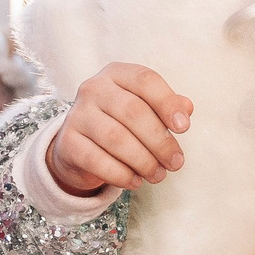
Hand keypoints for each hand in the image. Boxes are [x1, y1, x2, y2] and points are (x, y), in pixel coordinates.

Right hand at [48, 63, 191, 195]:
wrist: (80, 147)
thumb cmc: (120, 124)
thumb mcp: (144, 110)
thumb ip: (165, 107)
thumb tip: (187, 108)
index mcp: (117, 74)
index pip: (145, 80)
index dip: (168, 103)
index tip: (184, 128)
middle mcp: (94, 88)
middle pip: (133, 112)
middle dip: (160, 141)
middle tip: (175, 163)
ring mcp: (77, 114)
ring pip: (116, 138)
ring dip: (143, 161)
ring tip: (158, 175)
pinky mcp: (67, 141)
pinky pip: (97, 160)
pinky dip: (120, 174)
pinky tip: (135, 181)